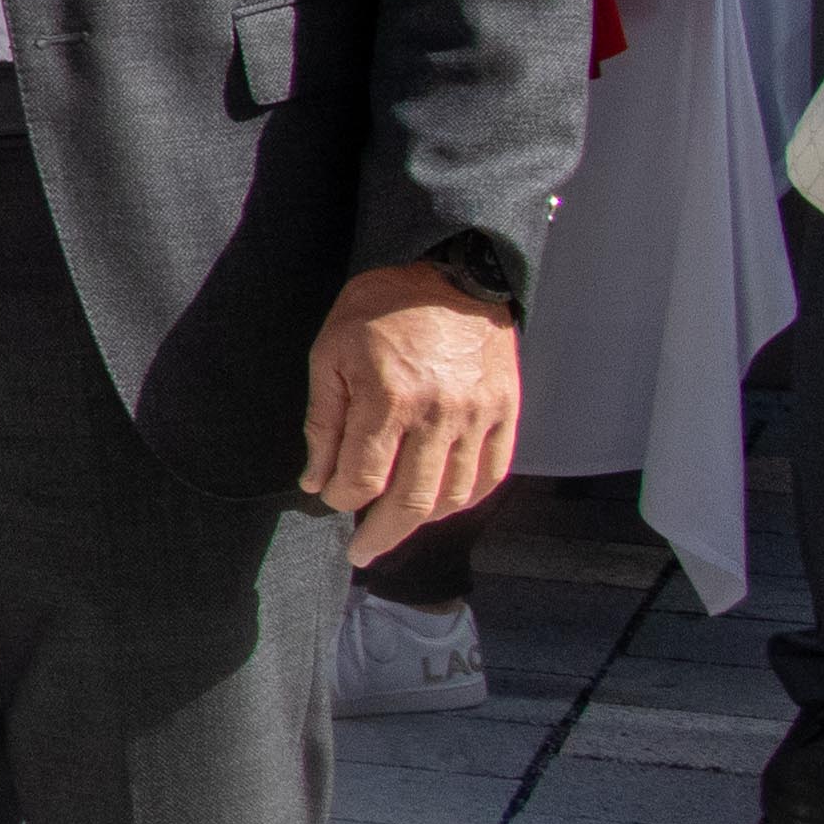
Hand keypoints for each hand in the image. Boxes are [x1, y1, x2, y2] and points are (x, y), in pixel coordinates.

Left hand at [303, 262, 522, 554]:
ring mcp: (480, 417)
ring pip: (454, 497)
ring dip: (422, 522)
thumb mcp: (330, 353)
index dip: (341, 499)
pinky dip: (466, 499)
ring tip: (396, 527)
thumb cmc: (381, 308)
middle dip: (380, 534)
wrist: (451, 271)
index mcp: (390, 399)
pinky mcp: (507, 412)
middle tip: (361, 552)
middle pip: (411, 502)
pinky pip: (492, 475)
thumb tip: (315, 479)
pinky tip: (442, 504)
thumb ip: (324, 422)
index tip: (330, 499)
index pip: (364, 479)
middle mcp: (440, 416)